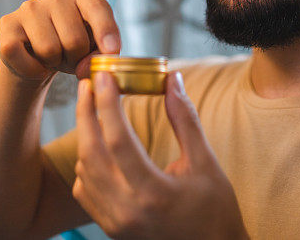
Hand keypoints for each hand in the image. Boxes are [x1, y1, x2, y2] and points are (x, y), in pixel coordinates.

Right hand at [0, 0, 119, 81]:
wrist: (37, 58)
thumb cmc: (72, 49)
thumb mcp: (94, 49)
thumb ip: (100, 55)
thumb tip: (86, 67)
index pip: (97, 8)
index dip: (107, 31)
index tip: (113, 51)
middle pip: (75, 40)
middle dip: (77, 59)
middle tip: (71, 58)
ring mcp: (29, 7)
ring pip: (49, 49)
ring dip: (54, 63)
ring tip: (54, 57)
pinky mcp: (7, 24)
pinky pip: (20, 54)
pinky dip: (31, 69)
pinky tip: (36, 64)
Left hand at [72, 70, 249, 238]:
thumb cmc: (216, 211)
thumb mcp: (206, 163)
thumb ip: (185, 120)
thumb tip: (172, 80)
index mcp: (154, 193)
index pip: (119, 139)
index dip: (108, 103)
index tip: (105, 75)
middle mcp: (127, 210)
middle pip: (91, 152)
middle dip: (86, 113)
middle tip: (89, 84)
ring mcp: (115, 223)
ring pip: (83, 170)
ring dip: (85, 136)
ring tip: (93, 108)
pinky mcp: (111, 229)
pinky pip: (85, 192)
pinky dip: (86, 164)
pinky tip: (97, 147)